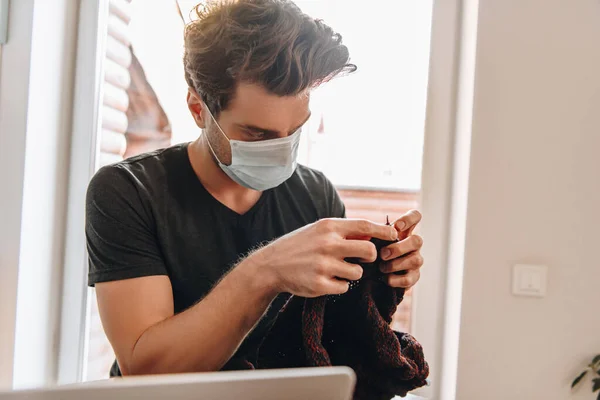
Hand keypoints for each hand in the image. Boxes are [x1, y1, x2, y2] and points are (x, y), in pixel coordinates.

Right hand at [250, 218, 398, 297]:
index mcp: (328, 227)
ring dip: (352, 273)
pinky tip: (326, 280)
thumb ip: (342, 231)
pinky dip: (339, 285)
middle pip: (369, 252)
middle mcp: (328, 244)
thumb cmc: (299, 246)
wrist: (271, 265)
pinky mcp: (320, 285)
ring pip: (357, 273)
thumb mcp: (318, 230)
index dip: (383, 231)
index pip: (365, 226)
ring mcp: (324, 265)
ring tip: (335, 270)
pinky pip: (344, 287)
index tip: (394, 235)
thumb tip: (372, 236)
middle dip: (370, 258)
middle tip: (362, 259)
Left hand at [379, 210, 423, 288]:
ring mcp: (415, 261)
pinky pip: (409, 279)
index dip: (409, 219)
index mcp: (404, 232)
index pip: (415, 217)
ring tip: (381, 267)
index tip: (396, 227)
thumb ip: (374, 234)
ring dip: (395, 265)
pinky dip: (394, 279)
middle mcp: (413, 246)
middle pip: (417, 241)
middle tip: (383, 254)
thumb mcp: (372, 240)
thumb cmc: (373, 252)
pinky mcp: (413, 278)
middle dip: (398, 248)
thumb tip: (369, 234)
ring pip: (416, 260)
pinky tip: (385, 278)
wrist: (373, 275)